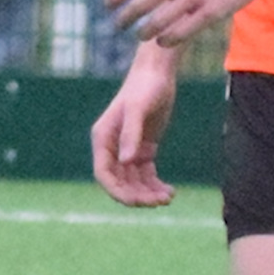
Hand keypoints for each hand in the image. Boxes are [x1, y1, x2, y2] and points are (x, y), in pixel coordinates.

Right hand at [90, 50, 179, 208]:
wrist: (158, 73)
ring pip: (134, 182)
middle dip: (137, 195)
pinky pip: (145, 175)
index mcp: (103, 138)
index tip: (137, 202)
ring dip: (148, 193)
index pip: (104, 174)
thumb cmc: (145, 86)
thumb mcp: (138, 109)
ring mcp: (127, 149)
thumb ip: (131, 134)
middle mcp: (112, 147)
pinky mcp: (143, 149)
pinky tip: (170, 190)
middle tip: (160, 201)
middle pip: (120, 182)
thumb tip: (126, 161)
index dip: (117, 192)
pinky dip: (155, 185)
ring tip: (169, 197)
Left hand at [108, 0, 273, 47]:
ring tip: (140, 35)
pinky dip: (167, 39)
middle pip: (141, 5)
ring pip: (159, 22)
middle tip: (118, 25)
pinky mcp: (212, 11)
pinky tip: (162, 41)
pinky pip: (182, 32)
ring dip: (145, 32)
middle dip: (125, 18)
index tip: (108, 6)